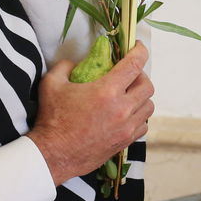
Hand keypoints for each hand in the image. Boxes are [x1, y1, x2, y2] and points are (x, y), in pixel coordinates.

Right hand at [27, 42, 154, 186]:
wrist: (53, 154)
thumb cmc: (51, 118)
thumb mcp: (51, 83)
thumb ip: (65, 66)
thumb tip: (77, 62)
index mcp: (107, 91)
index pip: (135, 64)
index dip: (140, 51)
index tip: (138, 46)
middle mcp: (122, 109)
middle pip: (147, 86)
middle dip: (140, 76)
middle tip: (128, 75)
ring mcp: (126, 128)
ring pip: (149, 106)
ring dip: (141, 97)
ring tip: (128, 95)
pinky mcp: (125, 142)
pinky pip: (143, 125)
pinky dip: (139, 116)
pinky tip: (126, 114)